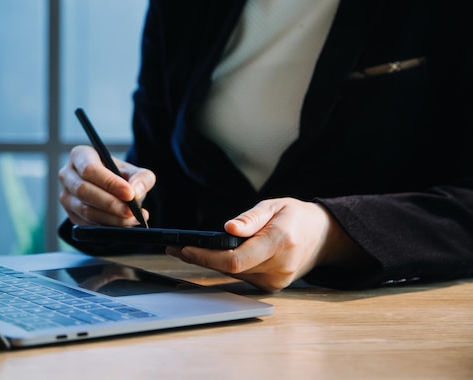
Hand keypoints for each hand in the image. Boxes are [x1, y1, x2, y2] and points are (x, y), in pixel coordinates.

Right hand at [58, 145, 155, 225]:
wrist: (113, 190)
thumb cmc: (120, 176)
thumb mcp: (135, 172)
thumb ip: (141, 178)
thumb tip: (135, 191)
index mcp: (80, 155)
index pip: (90, 169)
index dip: (110, 183)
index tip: (129, 194)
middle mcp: (67, 175)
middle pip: (84, 190)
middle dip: (110, 203)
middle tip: (131, 211)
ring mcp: (66, 196)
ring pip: (85, 210)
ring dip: (111, 218)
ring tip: (133, 219)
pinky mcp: (70, 214)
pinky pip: (86, 223)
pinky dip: (106, 226)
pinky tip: (123, 225)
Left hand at [166, 197, 365, 291]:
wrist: (322, 236)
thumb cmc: (296, 216)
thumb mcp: (275, 206)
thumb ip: (251, 218)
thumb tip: (228, 228)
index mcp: (280, 243)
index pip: (235, 259)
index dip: (206, 256)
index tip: (184, 248)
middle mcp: (278, 267)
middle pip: (229, 269)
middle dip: (200, 258)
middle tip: (174, 247)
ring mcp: (276, 281)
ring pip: (233, 274)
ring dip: (209, 263)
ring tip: (185, 249)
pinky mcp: (272, 286)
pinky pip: (242, 276)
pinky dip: (225, 267)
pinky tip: (210, 257)